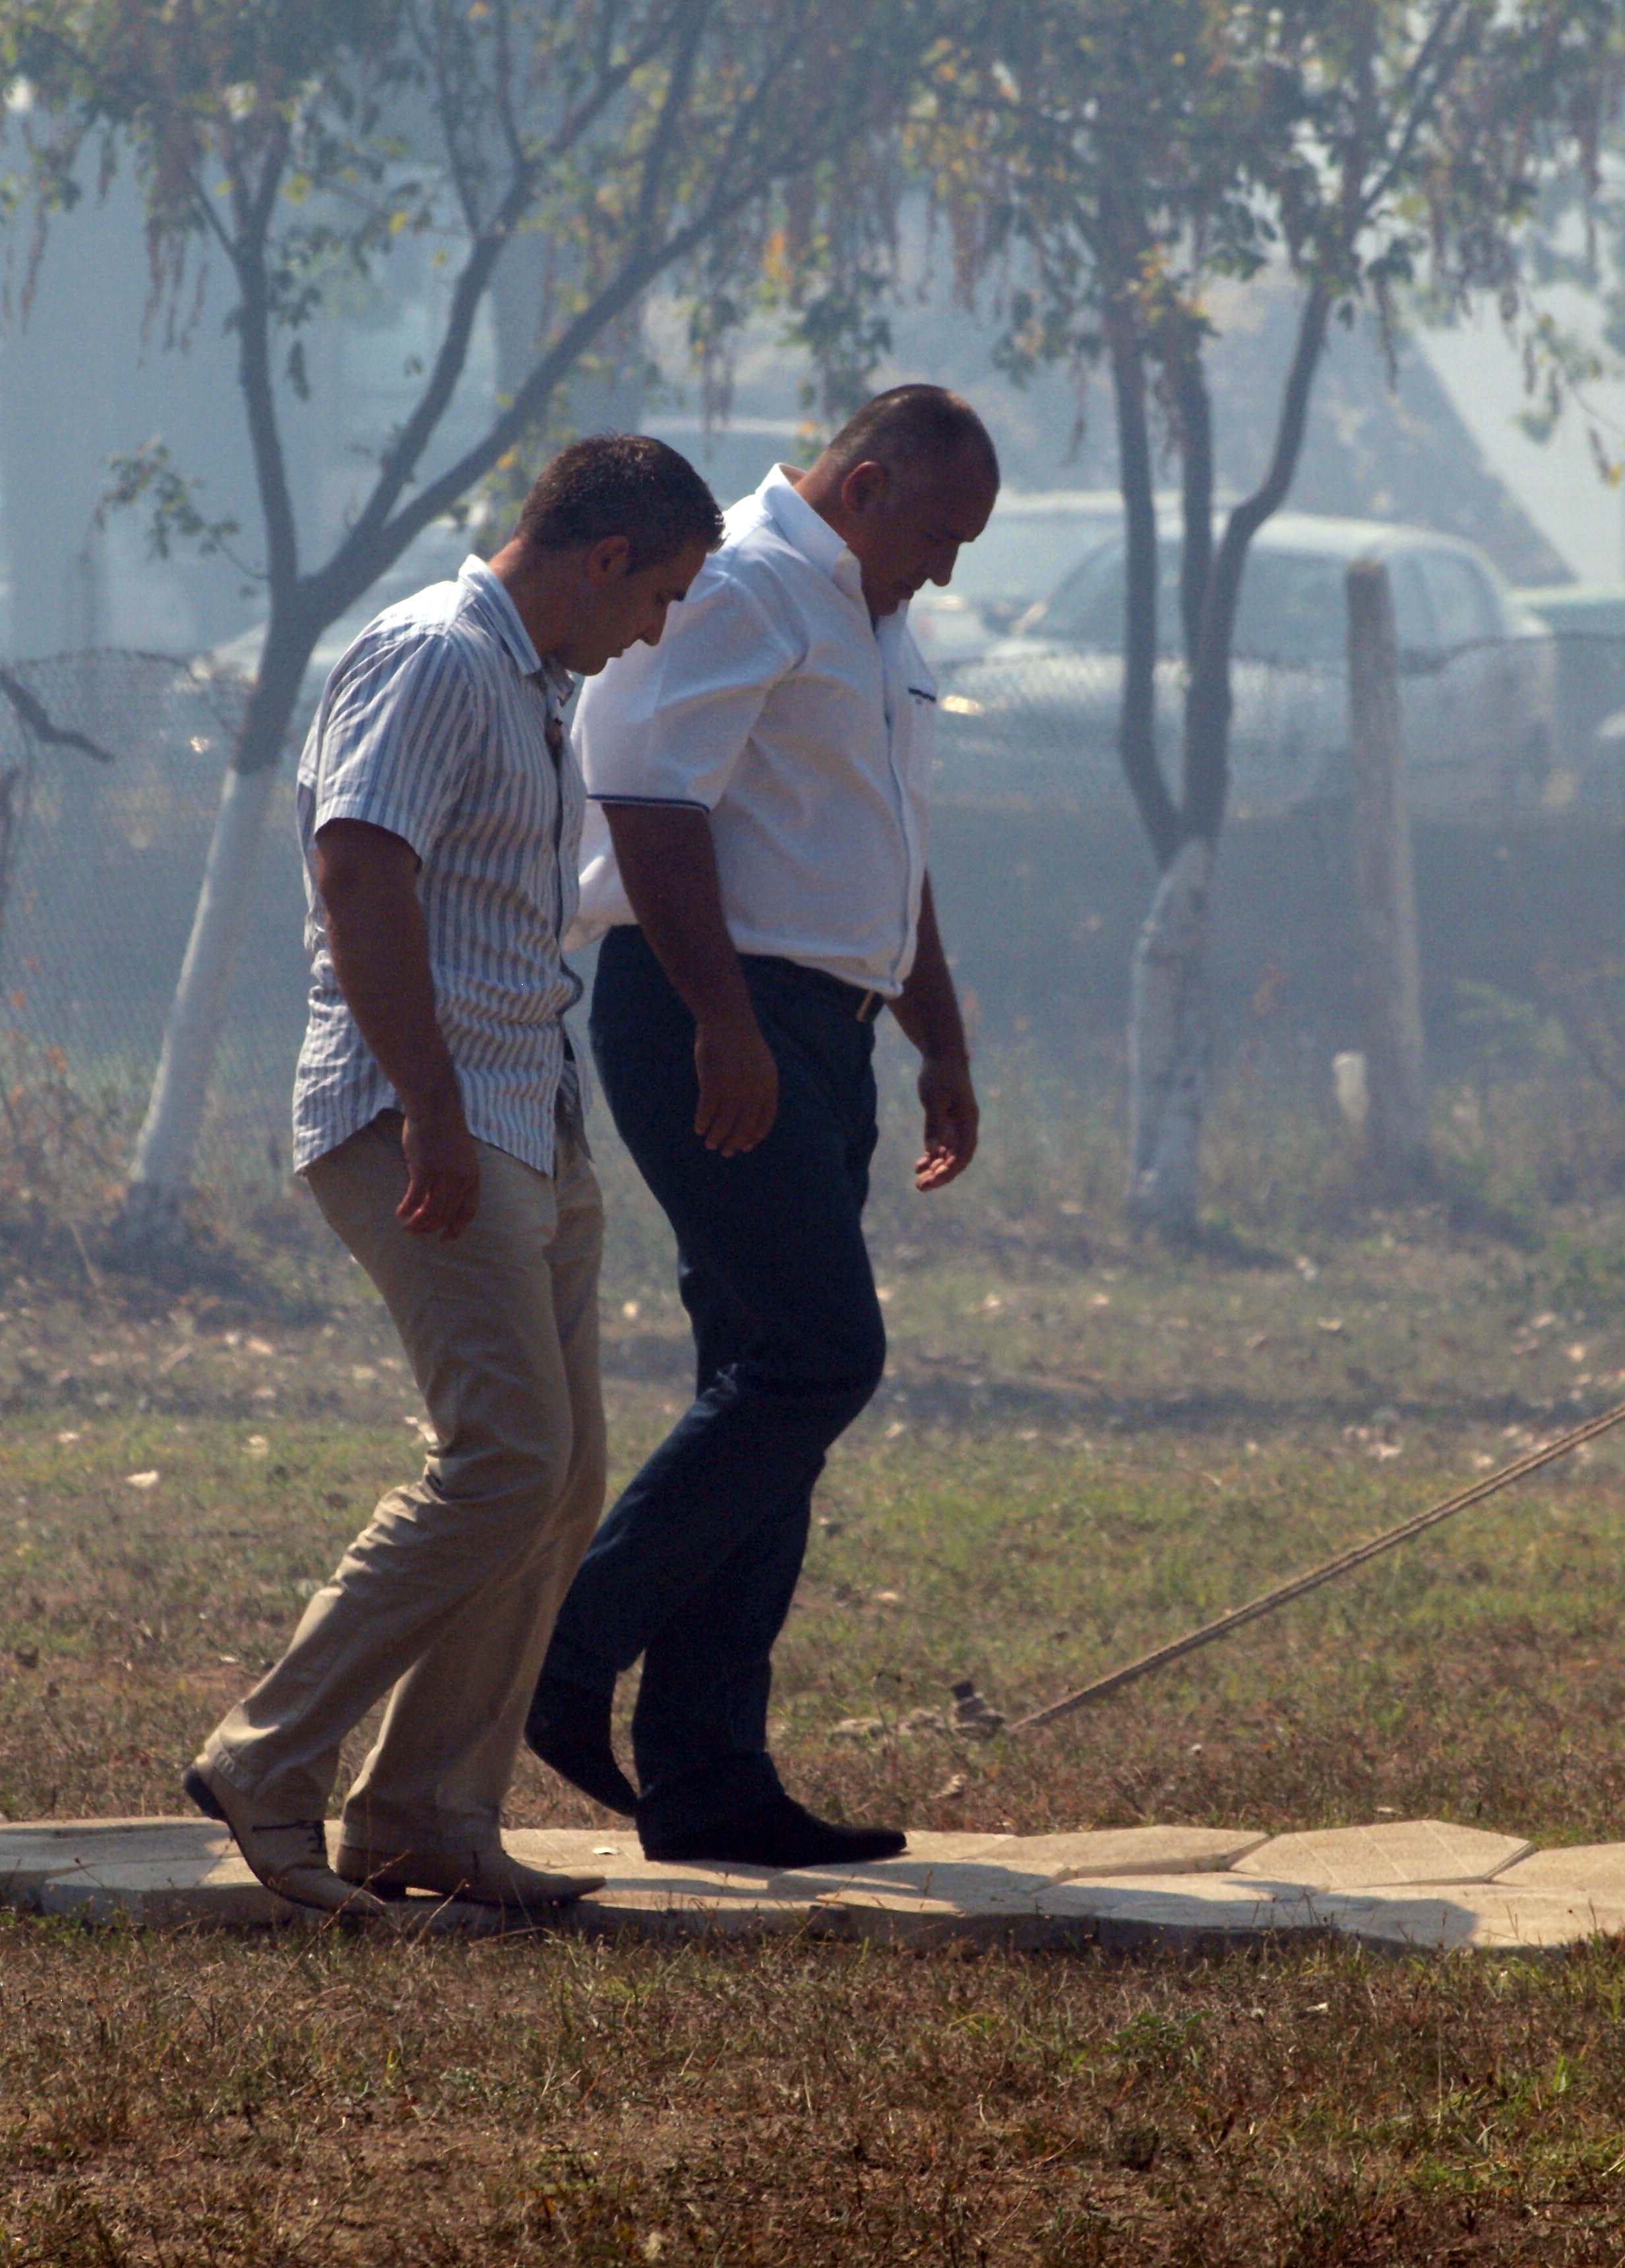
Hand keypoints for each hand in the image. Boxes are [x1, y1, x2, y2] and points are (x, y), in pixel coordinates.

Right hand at [396, 1090, 479, 1238]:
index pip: (468, 1211)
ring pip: (430, 1211)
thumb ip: (453, 1178)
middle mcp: (460, 1180)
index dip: (457, 1227)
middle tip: (417, 1232)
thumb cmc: (444, 1129)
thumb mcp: (458, 1157)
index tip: (446, 1237)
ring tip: (407, 1227)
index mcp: (472, 1176)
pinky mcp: (424, 1170)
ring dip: (417, 1223)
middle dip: (431, 1227)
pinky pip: (415, 1200)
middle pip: (446, 1214)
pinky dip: (407, 1210)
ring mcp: (443, 1176)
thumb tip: (438, 1199)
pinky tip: (400, 1213)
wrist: (435, 1107)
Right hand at [694, 1010, 778, 1156]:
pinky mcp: (712, 1084)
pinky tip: (698, 1128)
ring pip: (724, 1123)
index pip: (765, 1120)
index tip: (746, 1146)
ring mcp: (733, 1088)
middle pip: (744, 1126)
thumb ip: (759, 1085)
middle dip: (734, 1143)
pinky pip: (707, 1111)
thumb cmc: (741, 1040)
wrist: (727, 1018)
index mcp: (769, 1085)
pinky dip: (702, 1122)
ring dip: (716, 1137)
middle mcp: (753, 1090)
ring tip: (710, 1144)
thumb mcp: (760, 1063)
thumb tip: (749, 1110)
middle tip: (725, 1151)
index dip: (755, 1136)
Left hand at [915, 1051, 977, 1191]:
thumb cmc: (938, 1074)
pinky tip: (919, 1164)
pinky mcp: (948, 1119)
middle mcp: (965, 1125)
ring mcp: (957, 1123)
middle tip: (920, 1186)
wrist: (942, 1053)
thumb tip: (932, 1150)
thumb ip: (933, 1124)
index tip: (932, 1181)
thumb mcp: (934, 1099)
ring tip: (919, 1180)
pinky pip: (943, 1144)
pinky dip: (933, 1155)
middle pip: (956, 1159)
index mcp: (967, 1121)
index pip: (963, 1156)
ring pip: (949, 1154)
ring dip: (936, 1168)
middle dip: (940, 1174)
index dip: (949, 1172)